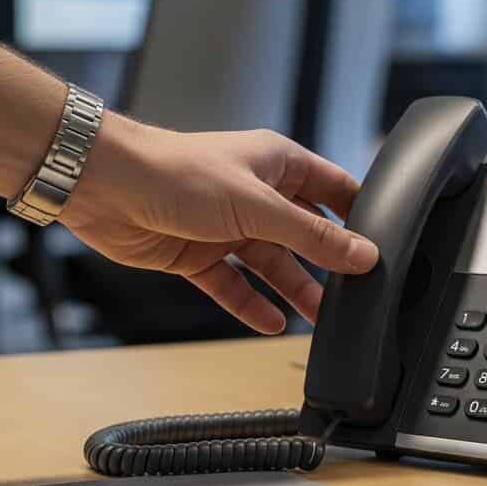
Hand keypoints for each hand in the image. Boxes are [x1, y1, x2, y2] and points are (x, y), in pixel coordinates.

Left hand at [62, 112, 378, 333]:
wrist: (105, 186)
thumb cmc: (175, 172)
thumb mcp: (257, 205)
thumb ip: (311, 235)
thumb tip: (361, 253)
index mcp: (276, 163)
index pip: (332, 188)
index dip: (357, 215)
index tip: (381, 246)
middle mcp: (253, 194)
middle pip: (303, 233)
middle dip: (327, 263)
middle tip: (355, 295)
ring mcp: (224, 226)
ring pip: (270, 263)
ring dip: (293, 289)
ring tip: (321, 319)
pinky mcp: (196, 254)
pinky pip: (232, 284)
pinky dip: (250, 303)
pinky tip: (271, 322)